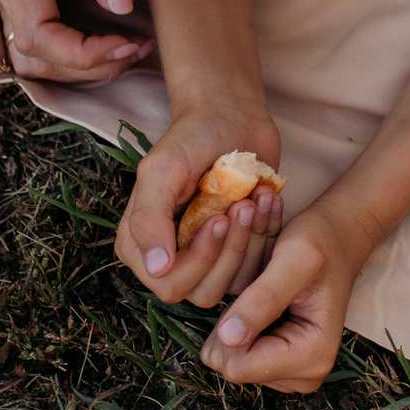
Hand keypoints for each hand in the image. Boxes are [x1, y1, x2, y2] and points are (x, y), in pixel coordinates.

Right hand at [0, 0, 151, 81]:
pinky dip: (65, 50)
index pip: (38, 37)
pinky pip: (30, 35)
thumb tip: (119, 6)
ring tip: (126, 48)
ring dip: (76, 65)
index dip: (81, 55)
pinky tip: (103, 39)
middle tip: (137, 49)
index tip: (126, 45)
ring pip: (27, 55)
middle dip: (87, 66)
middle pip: (33, 57)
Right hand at [115, 103, 287, 305]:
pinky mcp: (238, 249)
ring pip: (233, 284)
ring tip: (254, 199)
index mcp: (142, 247)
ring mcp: (208, 257)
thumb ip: (150, 219)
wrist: (230, 117)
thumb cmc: (191, 138)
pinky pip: (258, 268)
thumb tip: (156, 269)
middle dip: (229, 249)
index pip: (169, 284)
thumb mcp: (161, 170)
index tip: (217, 218)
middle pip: (203, 291)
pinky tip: (266, 200)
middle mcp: (172, 259)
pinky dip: (267, 234)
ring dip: (251, 240)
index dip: (197, 259)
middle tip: (242, 206)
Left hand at [200, 198, 371, 392]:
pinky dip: (240, 322)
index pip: (237, 366)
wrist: (339, 236)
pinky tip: (261, 301)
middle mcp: (304, 376)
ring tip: (262, 291)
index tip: (253, 287)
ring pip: (230, 357)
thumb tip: (229, 338)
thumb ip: (264, 297)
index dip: (231, 324)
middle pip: (230, 365)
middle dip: (232, 321)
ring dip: (235, 319)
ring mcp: (291, 373)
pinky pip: (236, 352)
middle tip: (257, 286)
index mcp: (312, 357)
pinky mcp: (279, 362)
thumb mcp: (296, 258)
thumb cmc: (322, 241)